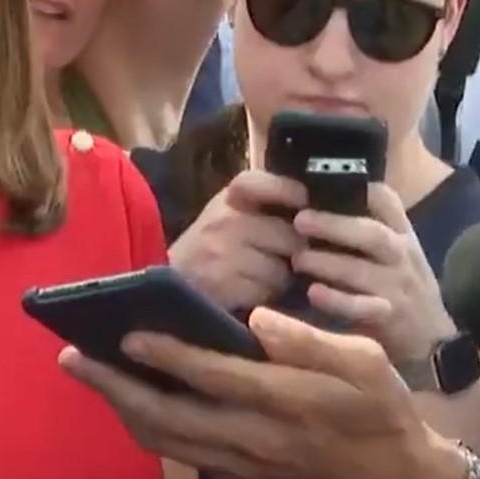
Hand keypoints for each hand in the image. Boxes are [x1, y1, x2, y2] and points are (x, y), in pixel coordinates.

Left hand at [59, 307, 469, 478]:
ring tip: (90, 374)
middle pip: (166, 416)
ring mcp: (242, 465)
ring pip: (165, 441)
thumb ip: (309, 339)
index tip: (125, 331)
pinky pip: (181, 454)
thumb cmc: (383, 413)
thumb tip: (258, 318)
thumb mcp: (366, 363)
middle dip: (113, 386)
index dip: (163, 354)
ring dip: (121, 408)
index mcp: (282, 402)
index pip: (208, 375)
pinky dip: (149, 427)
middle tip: (72, 356)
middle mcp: (252, 438)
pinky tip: (135, 401)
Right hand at [169, 170, 306, 310]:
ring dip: (280, 278)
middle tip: (286, 256)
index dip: (287, 190)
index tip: (302, 201)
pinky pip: (266, 292)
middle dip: (293, 250)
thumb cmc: (206, 245)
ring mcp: (223, 253)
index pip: (259, 183)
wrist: (169, 280)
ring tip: (264, 276)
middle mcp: (224, 220)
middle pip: (287, 235)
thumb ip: (261, 206)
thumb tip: (310, 211)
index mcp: (228, 198)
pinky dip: (265, 295)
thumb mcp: (226, 213)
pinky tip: (252, 291)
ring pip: (281, 269)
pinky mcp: (224, 284)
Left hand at [291, 183, 455, 362]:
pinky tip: (314, 293)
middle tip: (300, 220)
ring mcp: (397, 287)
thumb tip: (318, 197)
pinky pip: (362, 307)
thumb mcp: (396, 249)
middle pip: (372, 234)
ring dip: (327, 263)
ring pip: (363, 270)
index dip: (359, 187)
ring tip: (298, 259)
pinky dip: (337, 300)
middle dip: (334, 225)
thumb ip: (366, 225)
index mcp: (400, 232)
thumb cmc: (401, 284)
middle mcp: (401, 255)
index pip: (386, 200)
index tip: (321, 181)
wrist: (433, 338)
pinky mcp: (388, 317)